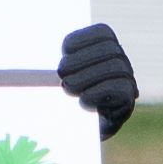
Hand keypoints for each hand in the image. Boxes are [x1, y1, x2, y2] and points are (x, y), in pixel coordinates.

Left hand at [56, 21, 137, 138]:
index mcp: (106, 46)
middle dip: (82, 61)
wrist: (72, 130)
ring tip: (68, 88)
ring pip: (116, 68)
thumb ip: (53, 60)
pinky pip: (121, 90)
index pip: (102, 33)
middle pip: (109, 50)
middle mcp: (120, 61)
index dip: (82, 40)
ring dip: (88, 77)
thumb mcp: (55, 73)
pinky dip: (99, 94)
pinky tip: (83, 101)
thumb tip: (35, 47)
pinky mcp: (127, 102)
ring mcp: (128, 81)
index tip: (64, 52)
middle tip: (61, 75)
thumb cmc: (60, 96)